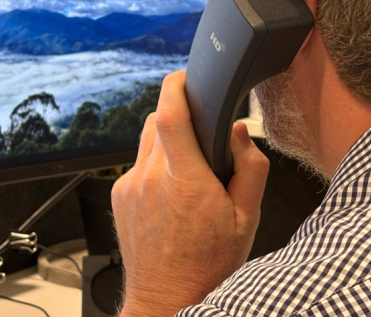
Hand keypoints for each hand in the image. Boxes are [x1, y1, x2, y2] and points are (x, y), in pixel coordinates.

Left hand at [112, 71, 269, 316]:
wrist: (168, 298)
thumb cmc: (209, 264)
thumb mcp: (248, 219)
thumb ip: (250, 169)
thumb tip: (238, 132)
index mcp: (187, 181)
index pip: (171, 115)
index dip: (177, 85)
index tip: (186, 77)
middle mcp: (152, 179)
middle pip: (158, 119)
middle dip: (180, 116)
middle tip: (202, 137)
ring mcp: (130, 186)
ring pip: (146, 138)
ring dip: (166, 138)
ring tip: (188, 166)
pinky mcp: (119, 195)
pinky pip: (137, 162)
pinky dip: (155, 163)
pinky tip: (170, 190)